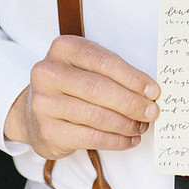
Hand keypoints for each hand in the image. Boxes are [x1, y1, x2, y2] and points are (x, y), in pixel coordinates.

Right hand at [4, 36, 159, 159]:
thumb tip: (149, 93)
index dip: (132, 78)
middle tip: (152, 112)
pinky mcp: (46, 131)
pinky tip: (128, 139)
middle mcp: (47, 73)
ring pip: (96, 116)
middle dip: (131, 103)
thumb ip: (114, 73)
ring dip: (125, 124)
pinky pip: (89, 137)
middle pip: (98, 89)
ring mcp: (43, 103)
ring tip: (141, 126)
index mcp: (63, 48)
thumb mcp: (88, 66)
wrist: (34, 111)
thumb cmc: (72, 84)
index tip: (154, 91)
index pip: (103, 62)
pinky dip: (115, 140)